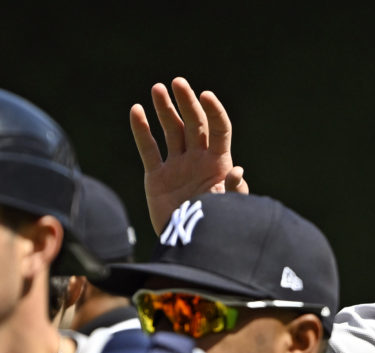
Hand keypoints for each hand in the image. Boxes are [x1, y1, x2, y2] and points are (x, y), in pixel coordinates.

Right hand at [130, 77, 248, 233]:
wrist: (190, 246)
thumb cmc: (216, 227)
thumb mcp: (227, 209)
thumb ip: (233, 191)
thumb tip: (238, 171)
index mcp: (218, 163)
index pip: (218, 129)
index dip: (214, 112)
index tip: (206, 96)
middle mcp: (198, 159)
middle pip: (193, 123)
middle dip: (186, 102)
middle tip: (178, 83)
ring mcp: (177, 166)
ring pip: (171, 131)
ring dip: (164, 109)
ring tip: (157, 88)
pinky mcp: (157, 177)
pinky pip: (148, 149)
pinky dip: (142, 130)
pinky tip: (136, 110)